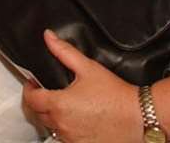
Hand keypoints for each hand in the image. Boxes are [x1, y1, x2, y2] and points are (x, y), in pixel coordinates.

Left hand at [20, 31, 140, 142]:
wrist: (139, 117)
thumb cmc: (115, 94)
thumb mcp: (88, 67)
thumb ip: (64, 51)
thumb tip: (49, 37)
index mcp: (59, 104)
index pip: (31, 99)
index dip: (29, 90)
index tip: (33, 83)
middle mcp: (62, 125)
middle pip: (38, 115)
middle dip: (38, 103)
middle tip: (45, 93)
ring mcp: (71, 139)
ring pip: (52, 128)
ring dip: (51, 117)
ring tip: (61, 106)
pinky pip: (66, 139)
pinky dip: (66, 130)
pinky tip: (75, 120)